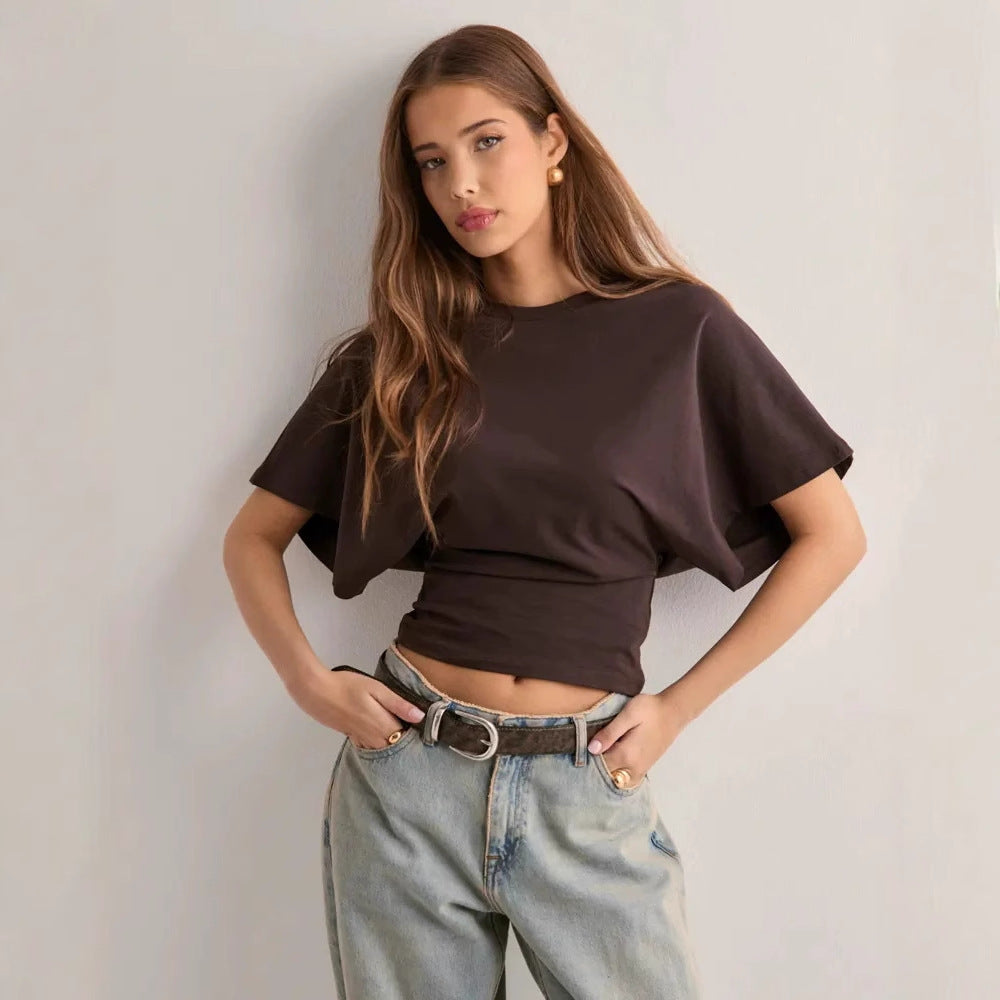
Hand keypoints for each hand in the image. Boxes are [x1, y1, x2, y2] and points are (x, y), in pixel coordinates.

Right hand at [289, 666, 425, 748]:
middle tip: (416, 734)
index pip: (406, 738)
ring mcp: (360, 739)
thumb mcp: (376, 689)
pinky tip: (381, 737)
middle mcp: (373, 737)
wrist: (316, 691)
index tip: (426, 731)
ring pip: (382, 750)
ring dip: (391, 746)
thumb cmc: (347, 686)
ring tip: (401, 736)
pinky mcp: (351, 737)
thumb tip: (420, 716)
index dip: (416, 736)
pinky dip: (377, 746)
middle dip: (405, 743)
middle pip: (394, 747)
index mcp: (382, 725)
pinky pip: (369, 747)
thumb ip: (398, 704)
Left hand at [586, 692, 687, 787]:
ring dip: (605, 769)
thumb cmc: (650, 710)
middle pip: (606, 775)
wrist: (673, 712)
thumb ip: (610, 733)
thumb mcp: (627, 715)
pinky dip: (616, 772)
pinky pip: (625, 777)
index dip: (586, 757)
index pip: (598, 765)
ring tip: (599, 752)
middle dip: (594, 766)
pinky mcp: (644, 767)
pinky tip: (611, 757)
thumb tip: (592, 749)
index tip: (578, 747)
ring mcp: (640, 769)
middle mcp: (633, 767)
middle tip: (586, 750)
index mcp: (626, 755)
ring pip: (616, 778)